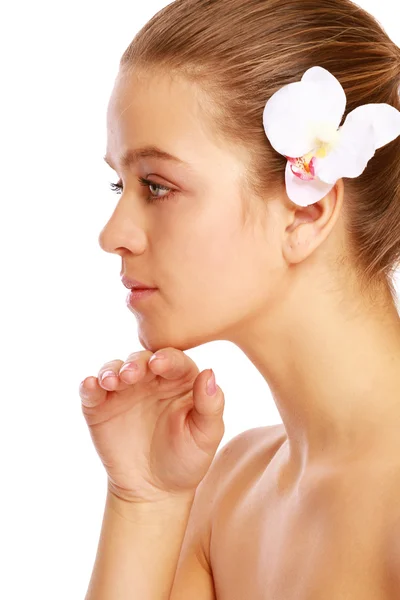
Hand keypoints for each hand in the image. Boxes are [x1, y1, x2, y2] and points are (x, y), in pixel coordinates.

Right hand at [79, 348, 224, 503]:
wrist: (154, 491)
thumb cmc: (187, 459)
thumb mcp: (206, 435)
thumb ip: (211, 405)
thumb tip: (209, 373)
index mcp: (179, 380)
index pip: (174, 360)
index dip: (166, 359)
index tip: (159, 363)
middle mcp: (150, 379)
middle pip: (141, 359)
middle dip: (135, 363)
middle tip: (131, 375)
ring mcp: (124, 391)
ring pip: (115, 369)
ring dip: (111, 370)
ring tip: (111, 381)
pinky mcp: (100, 407)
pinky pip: (92, 391)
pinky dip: (88, 385)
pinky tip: (90, 385)